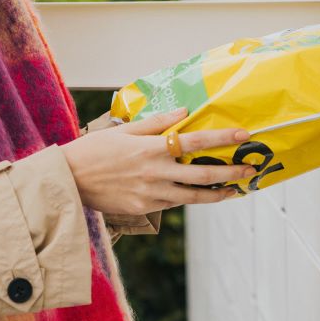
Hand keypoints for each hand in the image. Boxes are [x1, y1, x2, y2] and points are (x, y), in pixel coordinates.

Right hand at [60, 108, 256, 214]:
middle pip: (203, 173)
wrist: (68, 180)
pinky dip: (189, 198)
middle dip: (231, 172)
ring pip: (193, 195)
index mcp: (151, 148)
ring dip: (216, 193)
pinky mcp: (144, 208)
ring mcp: (151, 193)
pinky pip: (173, 203)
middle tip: (251, 170)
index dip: (221, 137)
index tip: (243, 135)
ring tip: (233, 190)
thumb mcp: (124, 130)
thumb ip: (157, 122)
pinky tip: (200, 194)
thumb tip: (184, 112)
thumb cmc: (94, 150)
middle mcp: (155, 171)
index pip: (194, 140)